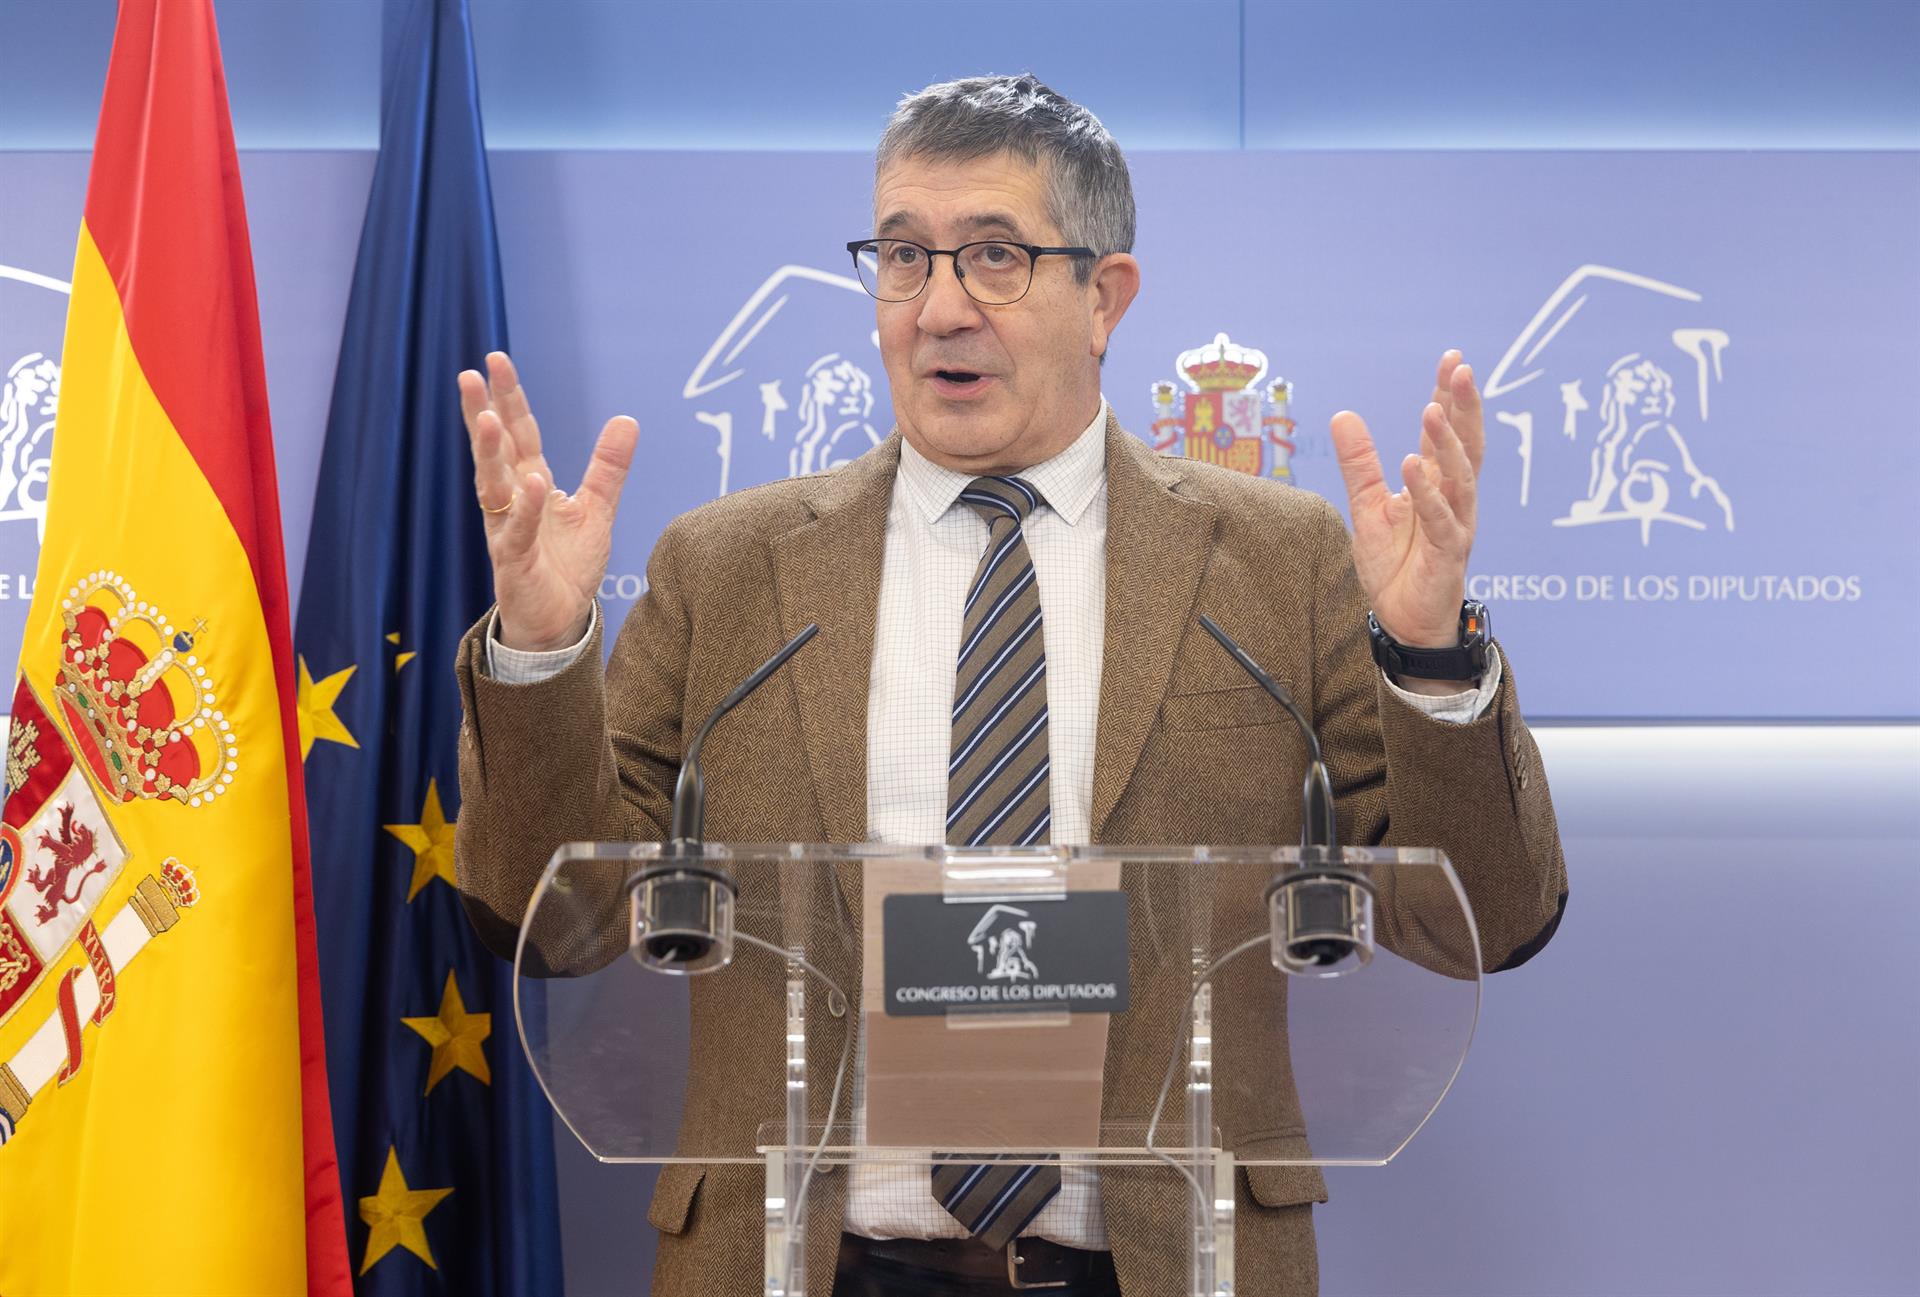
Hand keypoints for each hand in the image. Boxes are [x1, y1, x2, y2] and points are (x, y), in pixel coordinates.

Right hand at [459, 352, 638, 651]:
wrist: (558, 619)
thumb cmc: (568, 565)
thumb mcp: (596, 509)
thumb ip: (607, 467)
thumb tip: (627, 419)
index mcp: (529, 482)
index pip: (518, 434)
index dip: (509, 398)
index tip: (496, 361)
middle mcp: (511, 500)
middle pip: (496, 450)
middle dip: (483, 412)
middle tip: (470, 374)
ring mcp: (506, 529)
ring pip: (493, 485)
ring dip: (489, 452)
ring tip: (487, 418)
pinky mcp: (513, 561)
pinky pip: (515, 531)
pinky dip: (524, 508)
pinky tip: (530, 483)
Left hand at [1330, 350, 1482, 649]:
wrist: (1403, 618)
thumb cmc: (1394, 563)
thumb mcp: (1368, 506)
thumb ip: (1359, 463)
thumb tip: (1343, 414)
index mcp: (1436, 483)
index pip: (1444, 432)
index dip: (1448, 397)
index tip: (1452, 360)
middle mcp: (1453, 498)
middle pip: (1465, 445)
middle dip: (1463, 407)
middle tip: (1460, 369)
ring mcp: (1455, 523)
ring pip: (1459, 477)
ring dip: (1446, 443)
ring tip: (1432, 410)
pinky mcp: (1448, 552)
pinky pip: (1440, 518)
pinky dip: (1429, 493)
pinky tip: (1414, 466)